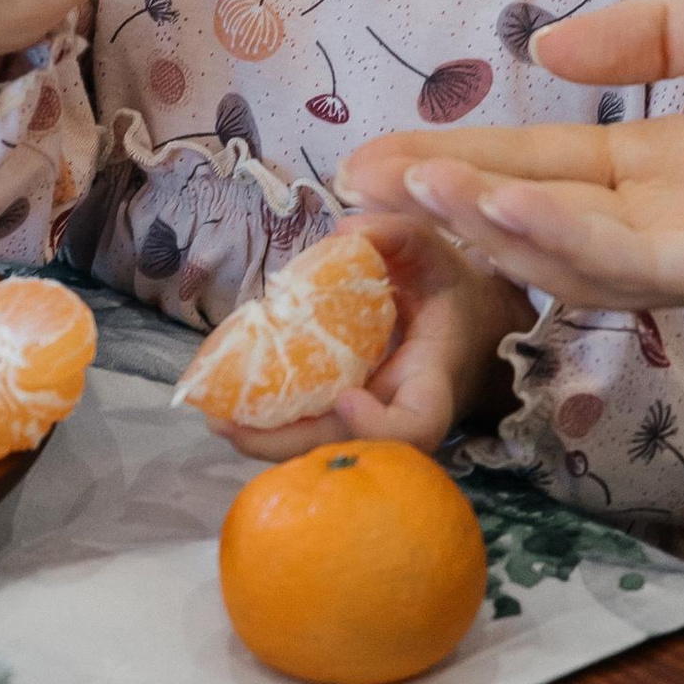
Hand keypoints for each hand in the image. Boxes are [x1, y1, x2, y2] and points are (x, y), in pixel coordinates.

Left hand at [205, 217, 532, 461]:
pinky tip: (228, 402)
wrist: (468, 334)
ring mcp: (369, 421)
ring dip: (266, 440)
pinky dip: (269, 420)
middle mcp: (397, 413)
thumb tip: (342, 231)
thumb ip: (398, 233)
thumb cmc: (451, 293)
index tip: (347, 396)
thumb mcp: (436, 253)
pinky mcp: (346, 416)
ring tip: (216, 415)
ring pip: (320, 446)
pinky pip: (309, 427)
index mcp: (430, 380)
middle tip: (228, 425)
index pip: (418, 426)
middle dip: (287, 444)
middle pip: (347, 451)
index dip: (379, 427)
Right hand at [337, 0, 683, 311]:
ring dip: (500, 223)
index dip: (469, 158)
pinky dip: (577, 243)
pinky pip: (655, 264)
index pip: (553, 163)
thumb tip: (547, 51)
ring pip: (586, 251)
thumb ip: (654, 35)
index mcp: (680, 159)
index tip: (383, 156)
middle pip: (549, 214)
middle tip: (361, 189)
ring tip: (422, 191)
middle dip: (455, 202)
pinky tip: (514, 213)